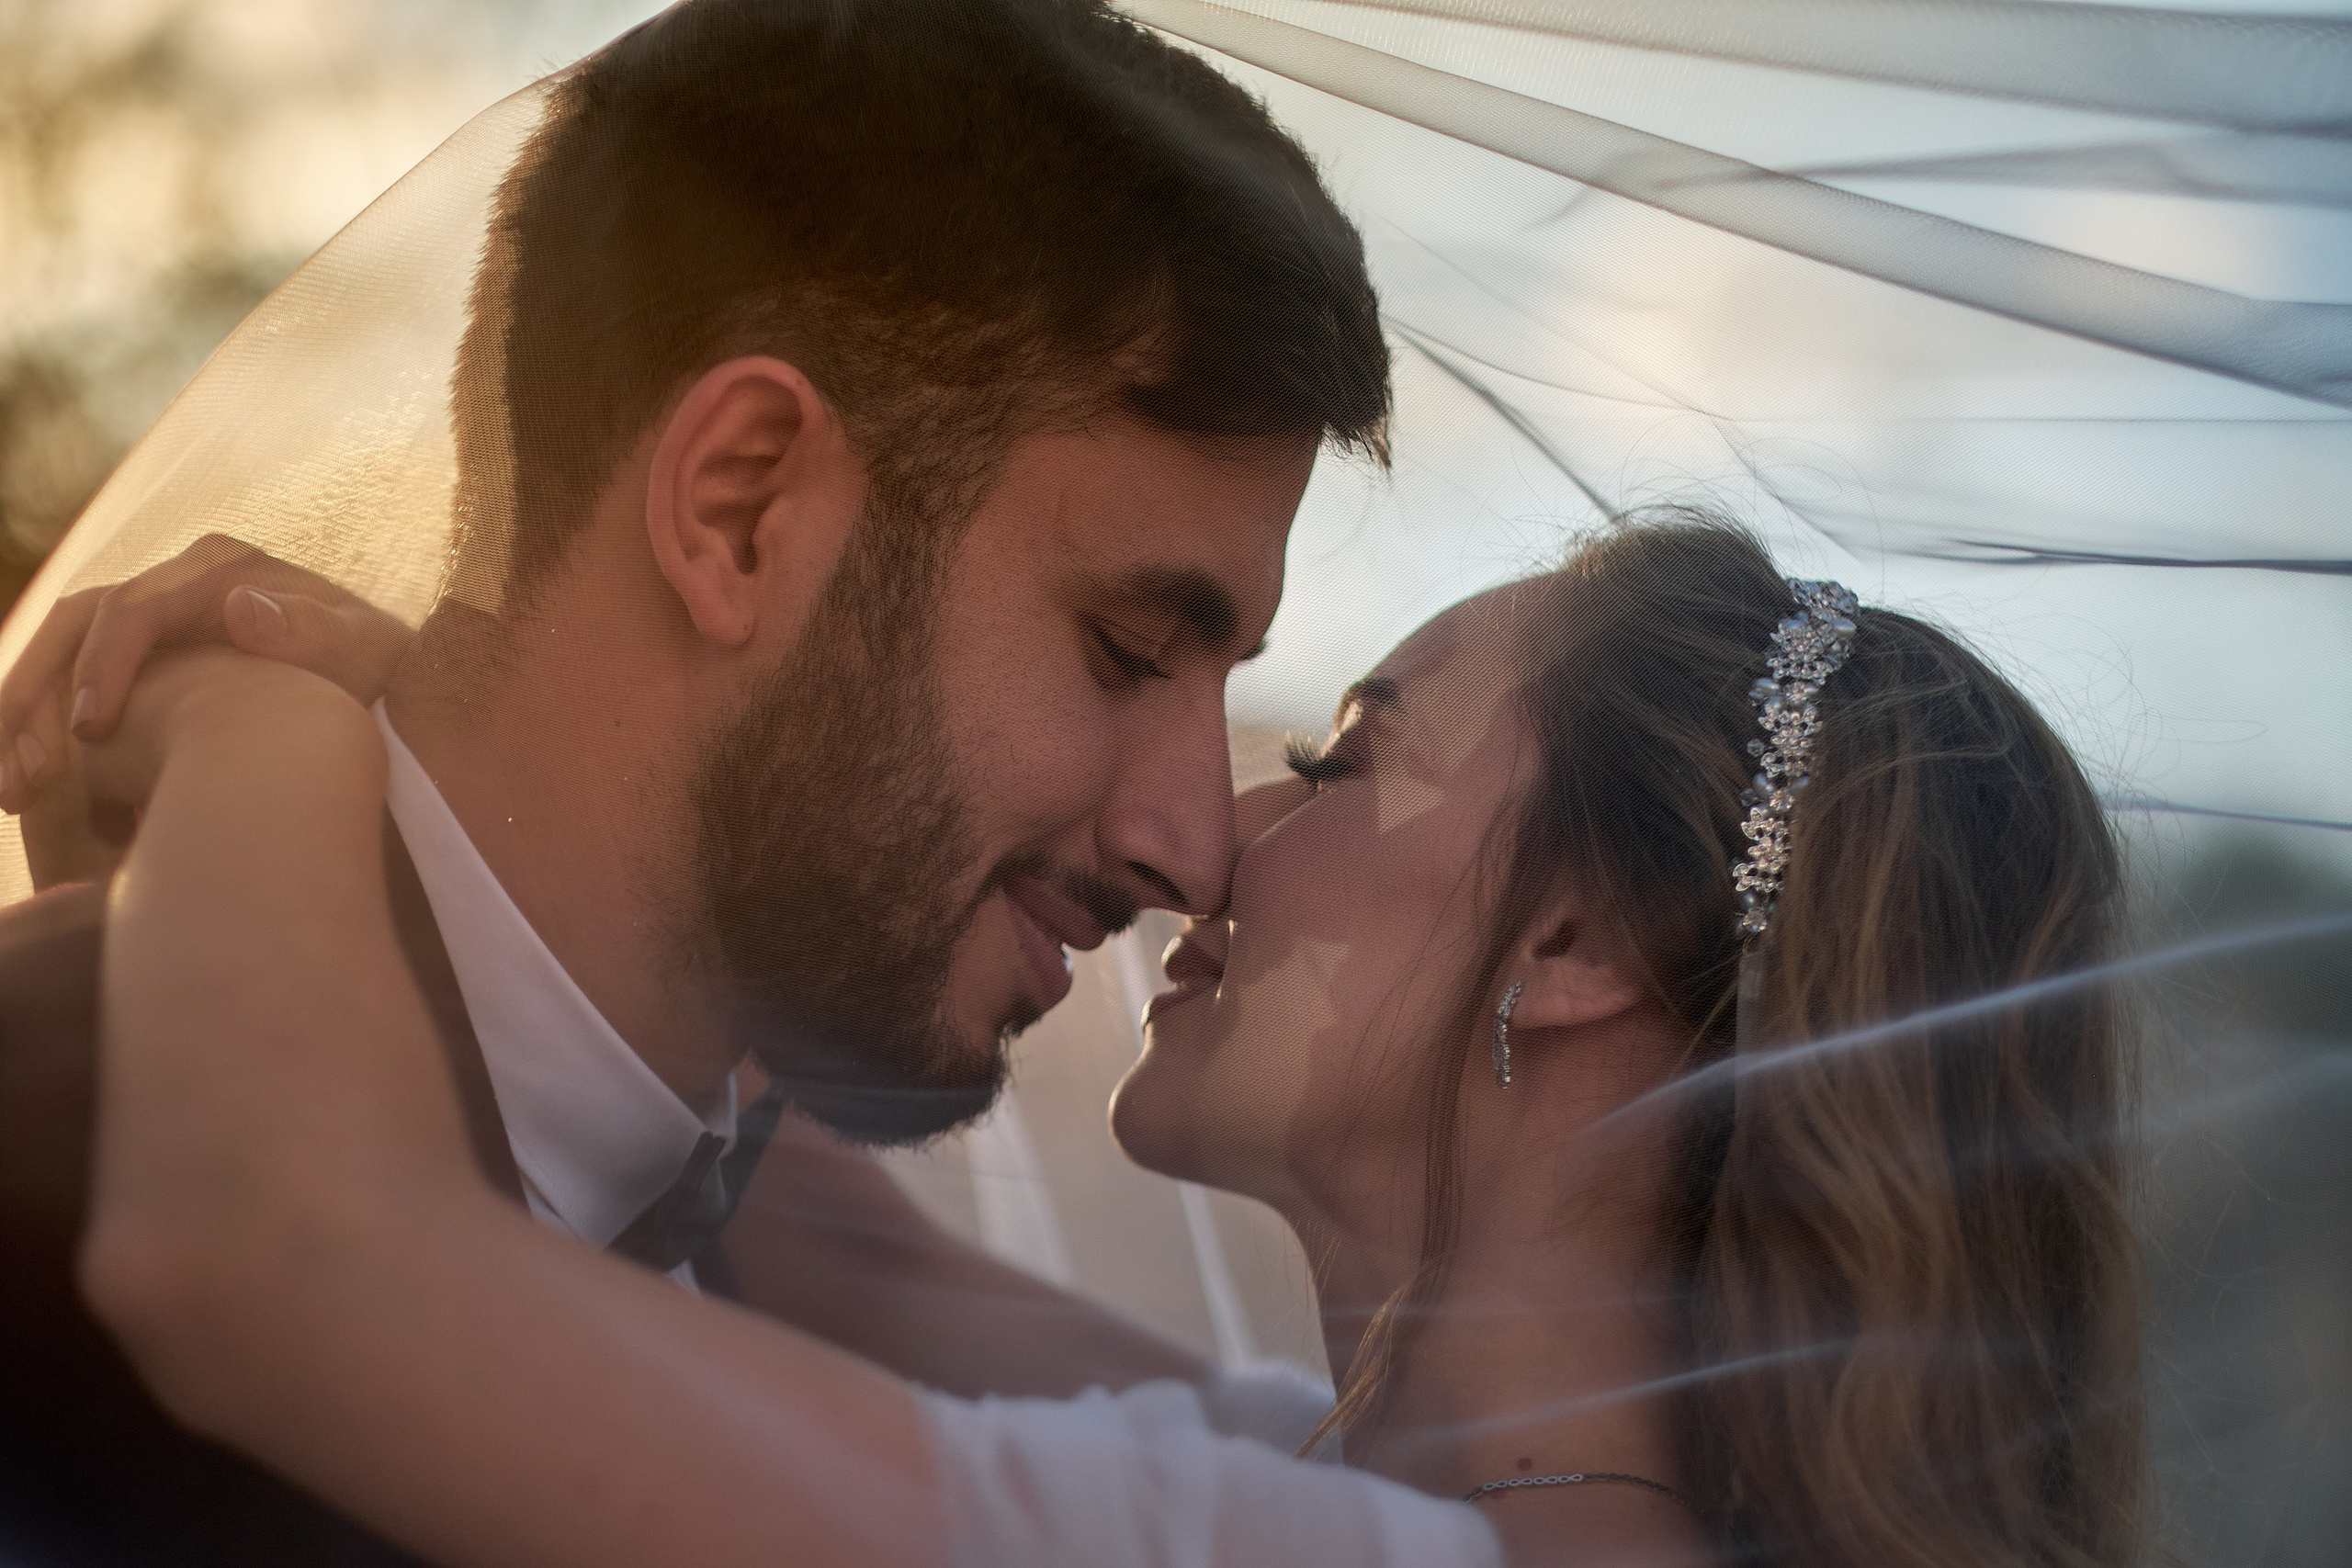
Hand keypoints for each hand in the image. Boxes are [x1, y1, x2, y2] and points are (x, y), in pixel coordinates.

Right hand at [0, 534, 412, 814]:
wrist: (385, 675)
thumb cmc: (379, 665)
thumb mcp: (365, 651)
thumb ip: (314, 631)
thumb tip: (242, 610)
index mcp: (220, 568)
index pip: (134, 607)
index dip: (103, 667)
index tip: (89, 734)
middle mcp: (175, 580)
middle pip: (74, 624)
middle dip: (31, 698)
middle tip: (17, 781)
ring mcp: (155, 614)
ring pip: (59, 652)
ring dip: (22, 719)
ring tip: (12, 795)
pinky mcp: (145, 654)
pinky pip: (76, 681)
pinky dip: (46, 730)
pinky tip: (36, 789)